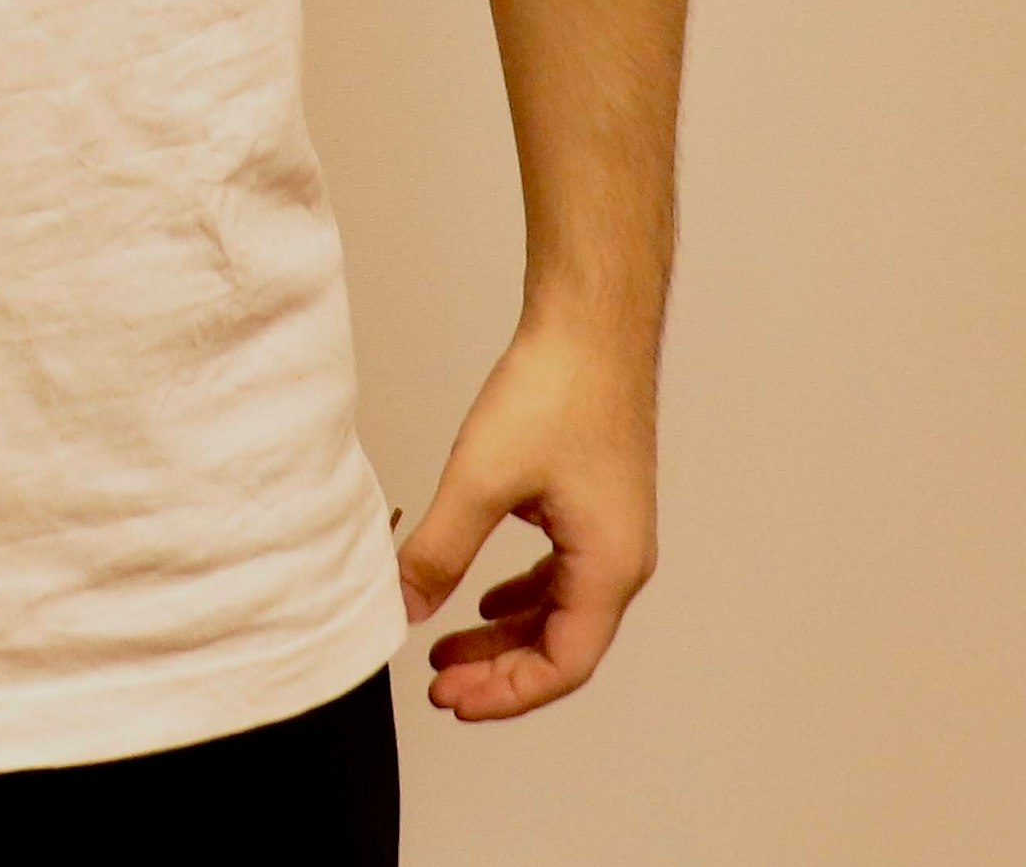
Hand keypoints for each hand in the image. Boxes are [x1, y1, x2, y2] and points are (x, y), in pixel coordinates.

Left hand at [392, 321, 659, 720]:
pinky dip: (520, 596)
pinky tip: (483, 595)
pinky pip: (560, 575)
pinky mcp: (594, 506)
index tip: (450, 699)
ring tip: (446, 648)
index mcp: (609, 567)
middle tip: (438, 684)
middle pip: (561, 646)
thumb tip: (404, 606)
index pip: (562, 665)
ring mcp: (612, 533)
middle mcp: (622, 560)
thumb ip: (440, 551)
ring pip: (558, 612)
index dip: (506, 693)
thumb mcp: (481, 480)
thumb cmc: (556, 392)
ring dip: (505, 635)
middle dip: (499, 671)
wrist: (590, 327)